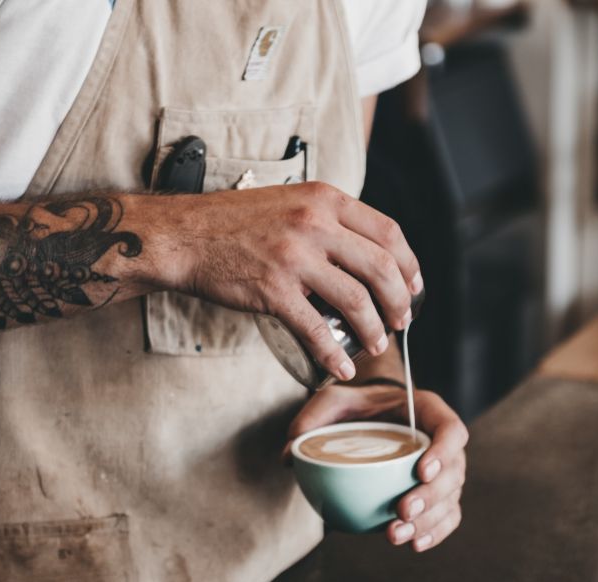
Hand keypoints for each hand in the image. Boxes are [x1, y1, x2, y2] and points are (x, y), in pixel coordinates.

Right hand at [168, 182, 423, 380]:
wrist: (184, 236)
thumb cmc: (235, 223)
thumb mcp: (291, 201)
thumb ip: (328, 221)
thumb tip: (366, 255)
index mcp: (325, 199)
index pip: (388, 231)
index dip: (409, 264)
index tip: (414, 286)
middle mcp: (315, 223)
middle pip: (381, 267)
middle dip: (399, 301)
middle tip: (401, 321)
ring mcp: (294, 257)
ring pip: (356, 300)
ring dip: (374, 330)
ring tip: (376, 345)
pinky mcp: (273, 290)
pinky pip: (316, 329)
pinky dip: (333, 354)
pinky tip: (341, 367)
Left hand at [288, 384, 467, 551]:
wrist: (372, 416)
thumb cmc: (358, 405)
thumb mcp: (333, 400)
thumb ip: (312, 419)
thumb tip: (290, 455)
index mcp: (428, 411)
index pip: (451, 429)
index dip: (443, 452)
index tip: (421, 471)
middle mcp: (442, 442)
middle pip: (454, 472)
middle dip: (431, 496)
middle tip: (402, 511)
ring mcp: (444, 471)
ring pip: (450, 499)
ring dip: (428, 521)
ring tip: (396, 534)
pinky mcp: (437, 494)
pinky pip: (447, 516)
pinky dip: (435, 533)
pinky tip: (414, 544)